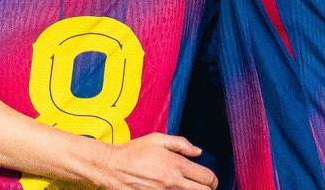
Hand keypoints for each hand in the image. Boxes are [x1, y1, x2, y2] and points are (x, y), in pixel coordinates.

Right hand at [99, 133, 217, 189]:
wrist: (112, 168)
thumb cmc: (134, 152)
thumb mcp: (157, 139)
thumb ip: (181, 143)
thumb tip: (198, 151)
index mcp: (175, 165)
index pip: (207, 178)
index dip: (212, 179)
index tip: (208, 179)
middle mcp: (173, 182)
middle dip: (207, 189)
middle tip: (201, 186)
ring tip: (187, 186)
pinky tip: (173, 189)